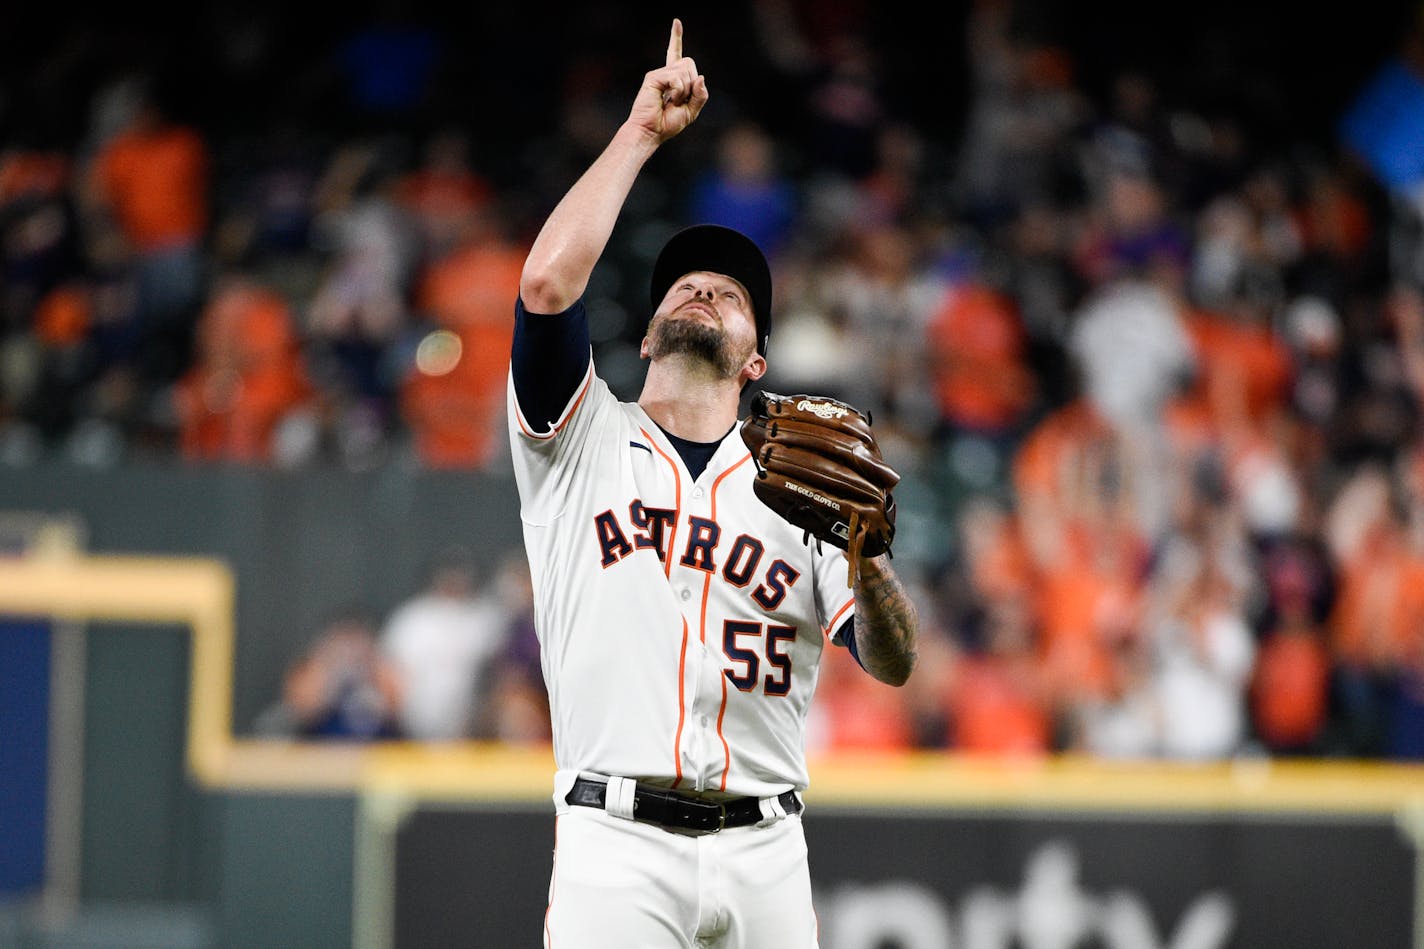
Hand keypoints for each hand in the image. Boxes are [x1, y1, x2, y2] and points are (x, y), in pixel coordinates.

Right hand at [627, 19, 708, 142]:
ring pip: (685, 71)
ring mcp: (658, 74)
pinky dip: (678, 92)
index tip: (676, 22)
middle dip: (692, 83)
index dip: (676, 38)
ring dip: (684, 90)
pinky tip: (667, 100)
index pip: (676, 55)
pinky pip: (676, 78)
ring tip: (672, 102)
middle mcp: (665, 73)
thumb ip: (700, 95)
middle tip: (680, 100)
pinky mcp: (653, 77)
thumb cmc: (667, 124)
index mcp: (673, 79)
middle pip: (690, 63)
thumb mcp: (691, 111)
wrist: (651, 132)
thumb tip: (701, 77)